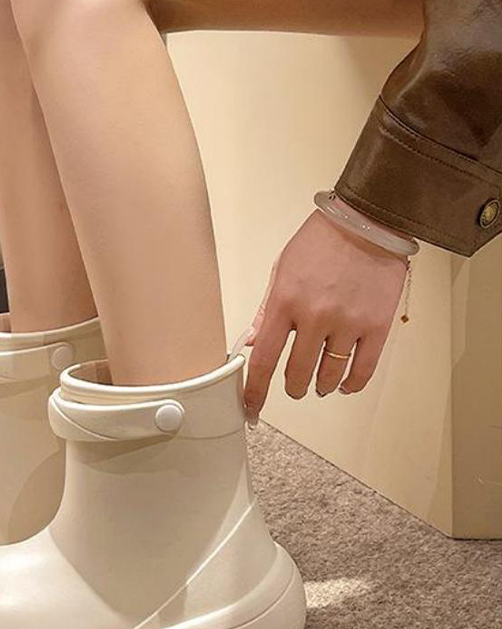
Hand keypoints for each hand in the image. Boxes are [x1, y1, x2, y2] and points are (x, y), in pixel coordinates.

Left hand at [243, 209, 407, 425]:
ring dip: (319, 386)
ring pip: (328, 376)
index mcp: (284, 302)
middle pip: (297, 374)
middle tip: (294, 387)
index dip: (255, 391)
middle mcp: (314, 317)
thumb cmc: (321, 242)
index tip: (252, 407)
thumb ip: (266, 310)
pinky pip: (362, 370)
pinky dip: (350, 384)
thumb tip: (252, 343)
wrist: (367, 221)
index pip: (264, 359)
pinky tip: (343, 384)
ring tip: (318, 383)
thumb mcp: (281, 270)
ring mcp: (347, 323)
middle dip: (292, 388)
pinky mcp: (377, 326)